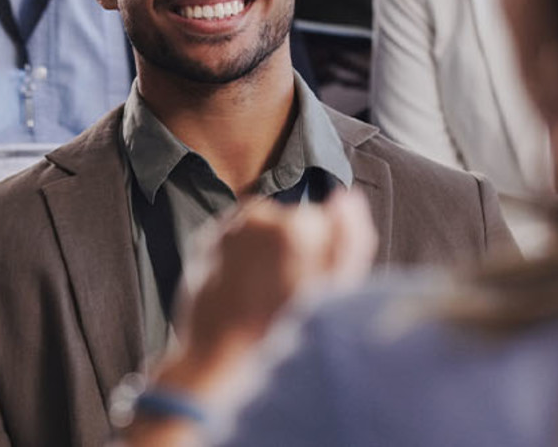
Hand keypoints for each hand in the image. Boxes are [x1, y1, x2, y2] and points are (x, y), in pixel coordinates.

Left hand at [155, 189, 376, 404]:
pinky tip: (243, 283)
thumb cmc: (283, 332)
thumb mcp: (335, 291)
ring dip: (268, 247)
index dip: (325, 253)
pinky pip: (237, 233)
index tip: (312, 282)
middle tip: (286, 290)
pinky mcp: (206, 238)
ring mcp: (230, 226)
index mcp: (297, 228)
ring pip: (265, 225)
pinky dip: (242, 250)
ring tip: (263, 290)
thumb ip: (350, 239)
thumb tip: (348, 198)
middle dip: (297, 247)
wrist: (220, 358)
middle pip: (296, 220)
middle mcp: (260, 218)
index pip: (328, 222)